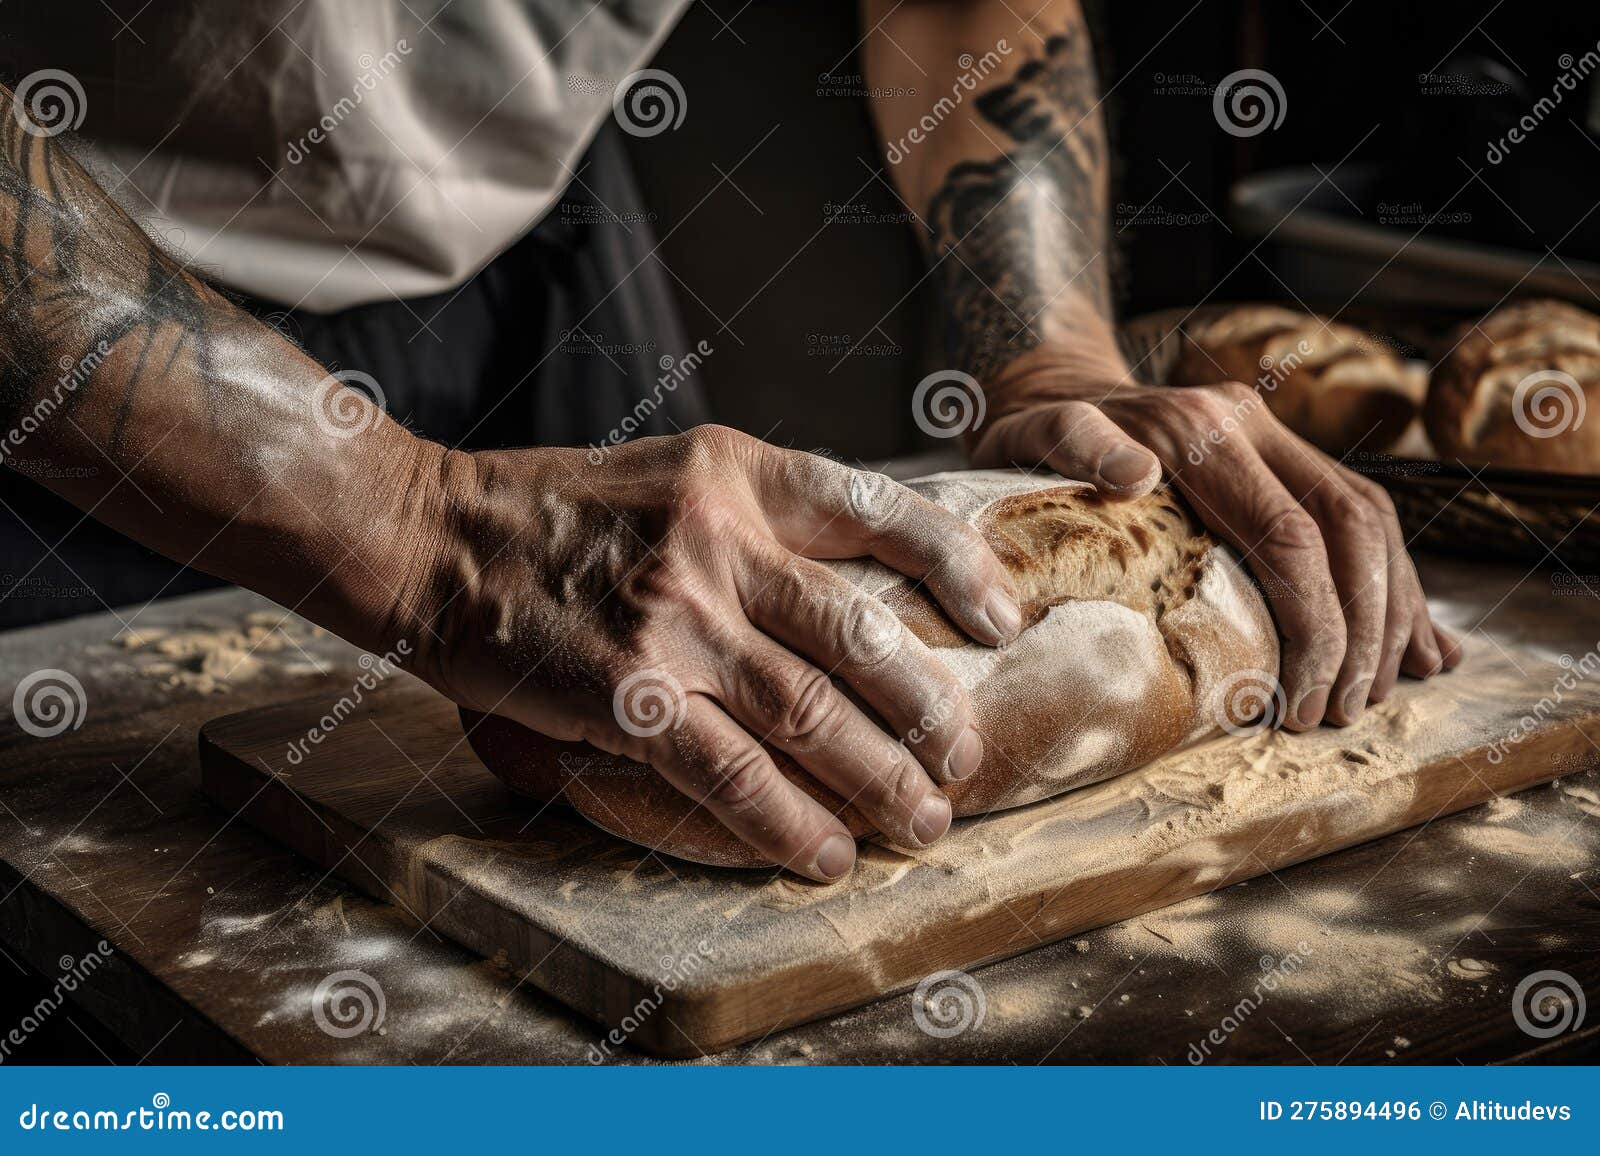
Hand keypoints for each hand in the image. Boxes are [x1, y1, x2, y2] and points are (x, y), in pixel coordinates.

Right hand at [396, 426, 1021, 880]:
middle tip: (962, 761)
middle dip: (929, 709)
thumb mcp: (671, 473)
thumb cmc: (550, 511)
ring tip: (921, 821)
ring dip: (878, 778)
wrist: (430, 536)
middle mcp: (719, 541)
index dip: (960, 568)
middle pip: (861, 634)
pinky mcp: (625, 693)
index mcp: (739, 475)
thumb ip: (755, 515)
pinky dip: (786, 821)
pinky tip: (822, 852)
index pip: (882, 509)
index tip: (1006, 619)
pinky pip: (730, 772)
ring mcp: (673, 618)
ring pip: (811, 712)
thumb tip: (849, 580)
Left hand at [971, 370, 1460, 729]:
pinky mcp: (1285, 459)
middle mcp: (1253, 424)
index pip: (1290, 534)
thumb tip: (1137, 473)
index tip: (1306, 698)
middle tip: (1343, 708)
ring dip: (1389, 610)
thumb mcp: (1033, 436)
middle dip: (1363, 626)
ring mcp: (1276, 438)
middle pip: (1351, 527)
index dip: (1314, 622)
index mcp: (1201, 428)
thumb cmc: (1031, 432)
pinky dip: (1391, 584)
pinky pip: (1361, 519)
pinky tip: (1414, 642)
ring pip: (1370, 522)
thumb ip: (1077, 446)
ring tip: (1375, 690)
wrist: (1051, 384)